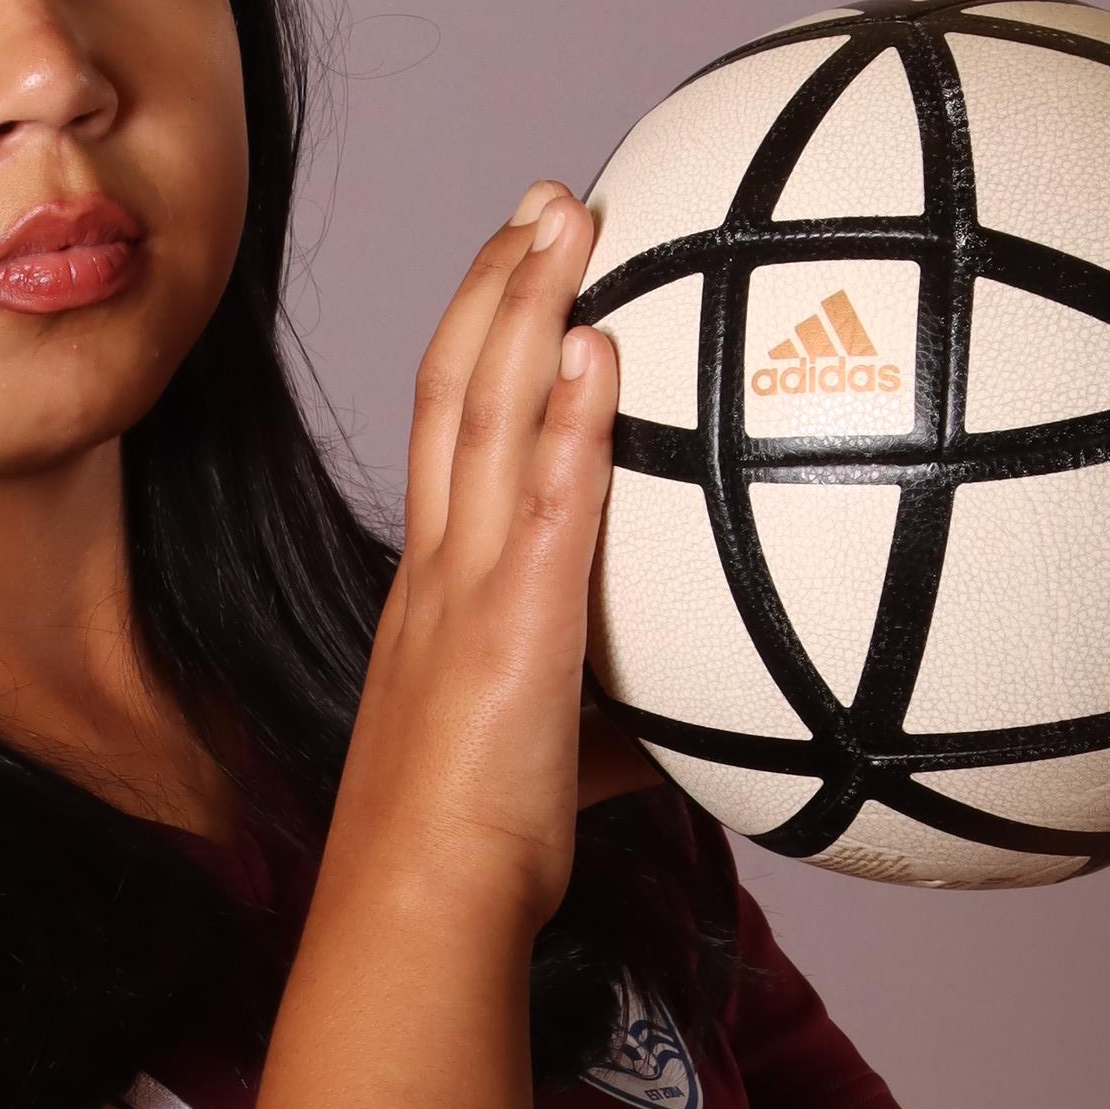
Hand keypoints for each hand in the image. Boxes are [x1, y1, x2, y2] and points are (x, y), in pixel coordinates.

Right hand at [328, 184, 617, 941]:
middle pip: (454, 389)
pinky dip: (569, 415)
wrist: (414, 906)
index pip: (449, 441)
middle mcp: (437, 569)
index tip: (522, 278)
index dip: (478, 347)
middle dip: (497, 283)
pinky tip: (601, 345)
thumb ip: (611, 728)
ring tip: (569, 217)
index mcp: (433, 596)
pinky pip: (546, 498)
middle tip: (547, 202)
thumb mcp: (546, 771)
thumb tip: (694, 733)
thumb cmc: (469, 862)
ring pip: (484, 412)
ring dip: (528, 303)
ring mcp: (468, 588)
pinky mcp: (513, 624)